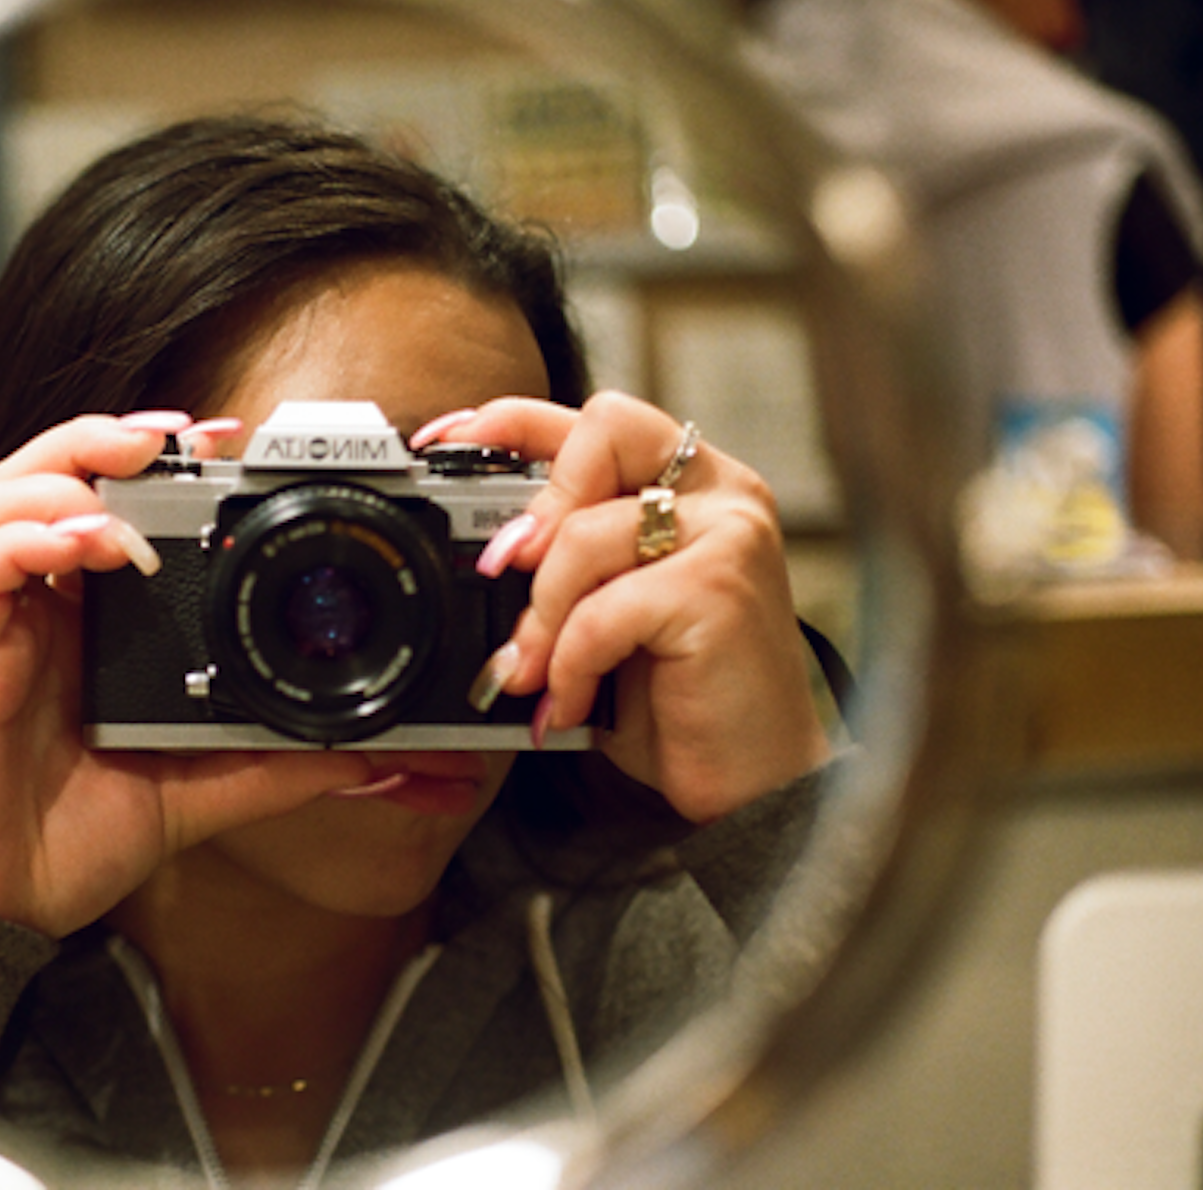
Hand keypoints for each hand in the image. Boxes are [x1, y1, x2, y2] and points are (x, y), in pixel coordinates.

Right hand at [0, 413, 370, 937]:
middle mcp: (41, 606)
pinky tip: (79, 547)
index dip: (150, 456)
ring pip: (0, 496)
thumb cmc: (77, 840)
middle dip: (105, 435)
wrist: (2, 909)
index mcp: (91, 619)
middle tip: (172, 437)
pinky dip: (26, 539)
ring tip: (124, 484)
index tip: (222, 441)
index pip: (105, 500)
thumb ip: (277, 764)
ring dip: (64, 473)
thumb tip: (369, 753)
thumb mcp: (200, 791)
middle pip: (46, 471)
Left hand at [414, 392, 829, 821]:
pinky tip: (574, 701)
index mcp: (697, 483)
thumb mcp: (614, 610)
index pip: (600, 419)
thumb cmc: (683, 696)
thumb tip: (487, 545)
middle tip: (505, 568)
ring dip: (542, 615)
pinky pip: (602, 611)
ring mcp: (729, 535)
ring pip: (585, 535)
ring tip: (533, 671)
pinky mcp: (718, 591)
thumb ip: (572, 559)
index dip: (515, 418)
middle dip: (539, 506)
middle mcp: (723, 492)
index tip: (446, 439)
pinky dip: (571, 663)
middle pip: (603, 431)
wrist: (756, 783)